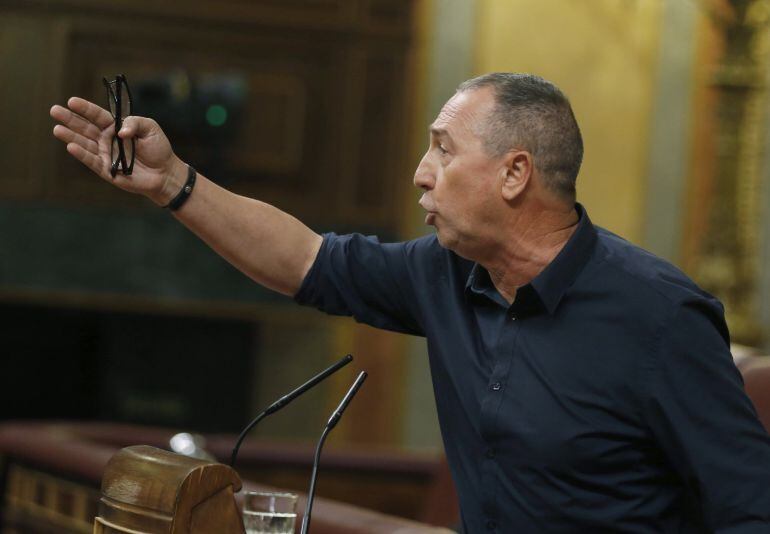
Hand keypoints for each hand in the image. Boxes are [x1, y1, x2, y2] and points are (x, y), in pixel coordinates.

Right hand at [50, 97, 186, 205]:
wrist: (165, 173)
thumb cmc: (158, 149)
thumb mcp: (150, 128)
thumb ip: (134, 123)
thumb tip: (119, 131)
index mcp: (116, 127)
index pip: (97, 115)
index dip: (85, 108)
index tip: (71, 101)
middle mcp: (107, 140)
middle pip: (85, 127)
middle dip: (70, 119)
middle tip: (54, 110)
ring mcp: (106, 155)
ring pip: (84, 143)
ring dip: (70, 136)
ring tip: (57, 128)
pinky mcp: (107, 170)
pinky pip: (92, 161)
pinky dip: (82, 154)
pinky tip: (71, 146)